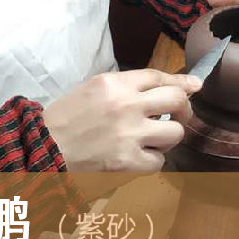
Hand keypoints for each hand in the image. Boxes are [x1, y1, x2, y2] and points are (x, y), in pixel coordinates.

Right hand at [43, 69, 201, 171]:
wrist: (43, 148)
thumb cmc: (66, 117)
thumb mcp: (94, 88)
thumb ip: (126, 87)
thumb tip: (159, 88)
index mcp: (116, 83)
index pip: (159, 76)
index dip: (181, 81)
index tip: (195, 85)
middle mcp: (127, 104)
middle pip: (177, 100)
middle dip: (184, 107)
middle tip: (178, 114)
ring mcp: (130, 134)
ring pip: (175, 132)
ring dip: (168, 136)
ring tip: (154, 138)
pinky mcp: (128, 161)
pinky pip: (159, 161)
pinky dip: (153, 159)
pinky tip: (141, 156)